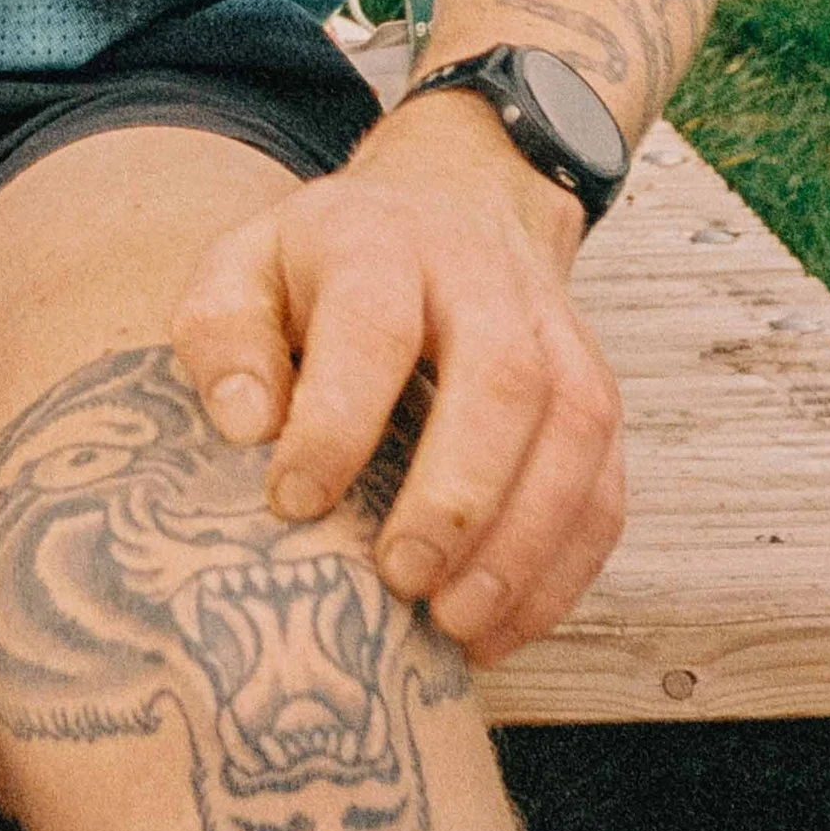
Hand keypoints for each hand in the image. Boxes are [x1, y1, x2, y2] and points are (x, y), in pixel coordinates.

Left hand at [169, 90, 622, 662]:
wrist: (447, 203)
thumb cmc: (326, 265)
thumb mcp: (246, 268)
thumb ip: (225, 336)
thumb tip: (246, 424)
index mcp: (382, 242)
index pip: (373, 326)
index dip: (337, 420)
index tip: (293, 502)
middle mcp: (484, 281)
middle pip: (501, 378)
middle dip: (456, 494)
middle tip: (399, 578)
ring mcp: (553, 334)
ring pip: (572, 432)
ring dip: (523, 543)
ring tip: (455, 623)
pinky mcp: (593, 391)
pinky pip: (604, 484)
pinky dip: (563, 568)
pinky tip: (502, 627)